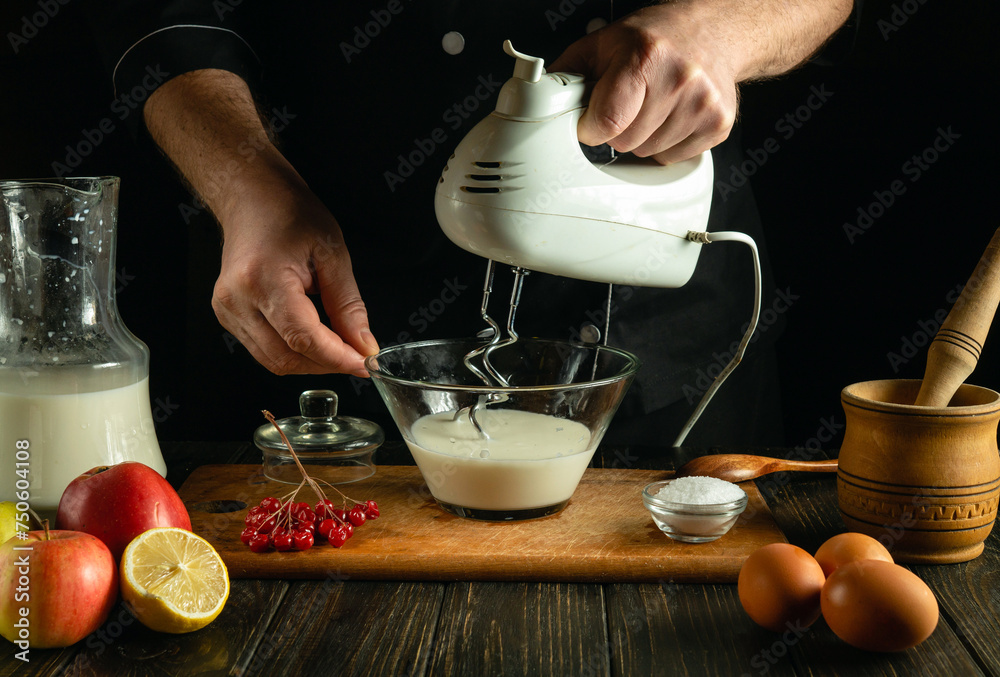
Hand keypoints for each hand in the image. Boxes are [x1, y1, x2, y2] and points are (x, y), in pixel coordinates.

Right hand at [212, 178, 378, 376]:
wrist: (252, 197)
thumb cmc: (289, 214)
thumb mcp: (332, 254)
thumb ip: (348, 305)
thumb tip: (363, 345)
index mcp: (263, 279)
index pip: (303, 338)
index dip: (337, 358)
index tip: (364, 363)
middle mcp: (238, 299)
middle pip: (286, 357)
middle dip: (327, 364)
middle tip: (358, 355)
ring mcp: (227, 310)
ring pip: (273, 360)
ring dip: (311, 362)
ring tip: (339, 346)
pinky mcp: (227, 315)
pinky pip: (263, 349)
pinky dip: (293, 352)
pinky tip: (314, 338)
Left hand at [549, 5, 738, 164]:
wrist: (714, 31)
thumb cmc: (657, 37)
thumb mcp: (604, 43)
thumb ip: (567, 74)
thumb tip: (536, 101)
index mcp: (644, 58)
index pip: (606, 122)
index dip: (590, 128)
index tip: (590, 121)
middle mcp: (679, 80)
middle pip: (625, 143)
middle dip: (617, 130)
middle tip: (628, 104)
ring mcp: (703, 105)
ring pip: (647, 154)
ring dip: (642, 138)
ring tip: (652, 106)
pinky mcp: (718, 125)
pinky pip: (672, 159)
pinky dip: (665, 145)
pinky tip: (671, 116)